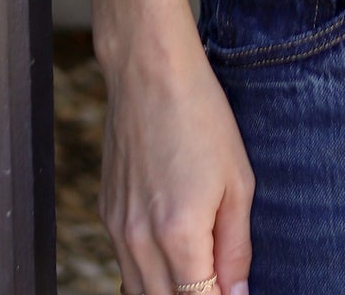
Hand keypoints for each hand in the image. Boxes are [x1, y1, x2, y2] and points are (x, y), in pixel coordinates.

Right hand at [99, 23, 253, 294]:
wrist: (149, 71)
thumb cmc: (202, 117)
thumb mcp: (238, 182)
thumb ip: (236, 247)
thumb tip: (238, 294)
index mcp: (179, 235)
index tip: (235, 292)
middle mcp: (139, 241)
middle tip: (220, 283)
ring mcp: (117, 230)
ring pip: (139, 293)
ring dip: (170, 293)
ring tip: (200, 272)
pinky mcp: (106, 215)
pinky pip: (125, 266)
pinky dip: (149, 275)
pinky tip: (173, 256)